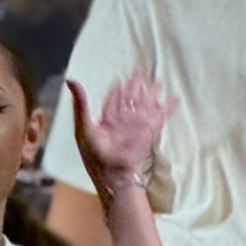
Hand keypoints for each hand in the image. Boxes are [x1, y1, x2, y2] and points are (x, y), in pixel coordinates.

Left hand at [65, 71, 175, 196]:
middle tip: (141, 70)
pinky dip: (167, 107)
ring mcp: (136, 126)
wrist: (114, 176)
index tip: (121, 78)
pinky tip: (174, 98)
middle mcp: (122, 122)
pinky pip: (159, 116)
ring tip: (158, 80)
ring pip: (145, 104)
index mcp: (106, 121)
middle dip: (136, 85)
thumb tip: (70, 79)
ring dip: (151, 92)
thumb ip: (80, 103)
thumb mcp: (84, 126)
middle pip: (131, 99)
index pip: (113, 100)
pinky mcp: (149, 131)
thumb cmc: (95, 156)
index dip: (117, 89)